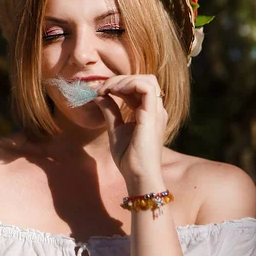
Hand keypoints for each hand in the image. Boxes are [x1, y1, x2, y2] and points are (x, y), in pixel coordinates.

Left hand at [94, 75, 166, 189]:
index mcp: (149, 113)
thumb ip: (110, 111)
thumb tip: (99, 95)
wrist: (137, 177)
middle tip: (101, 88)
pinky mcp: (152, 116)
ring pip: (147, 80)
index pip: (138, 87)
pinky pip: (146, 88)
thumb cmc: (129, 159)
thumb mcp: (115, 130)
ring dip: (124, 80)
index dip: (118, 84)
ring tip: (107, 89)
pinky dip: (129, 84)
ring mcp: (156, 112)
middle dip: (120, 79)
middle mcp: (156, 110)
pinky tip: (114, 91)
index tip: (99, 91)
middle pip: (144, 80)